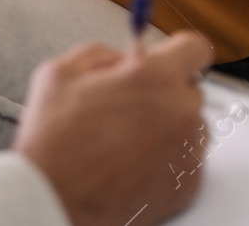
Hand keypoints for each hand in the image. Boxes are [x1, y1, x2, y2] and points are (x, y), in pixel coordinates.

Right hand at [14, 32, 212, 225]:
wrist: (53, 200)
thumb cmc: (54, 141)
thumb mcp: (60, 73)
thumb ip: (101, 54)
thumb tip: (124, 58)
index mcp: (153, 79)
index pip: (195, 49)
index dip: (178, 52)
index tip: (169, 60)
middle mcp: (180, 113)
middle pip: (190, 90)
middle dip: (164, 93)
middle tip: (128, 107)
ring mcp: (188, 153)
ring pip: (190, 127)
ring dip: (168, 127)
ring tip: (127, 140)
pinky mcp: (188, 186)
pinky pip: (186, 161)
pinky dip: (167, 160)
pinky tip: (132, 163)